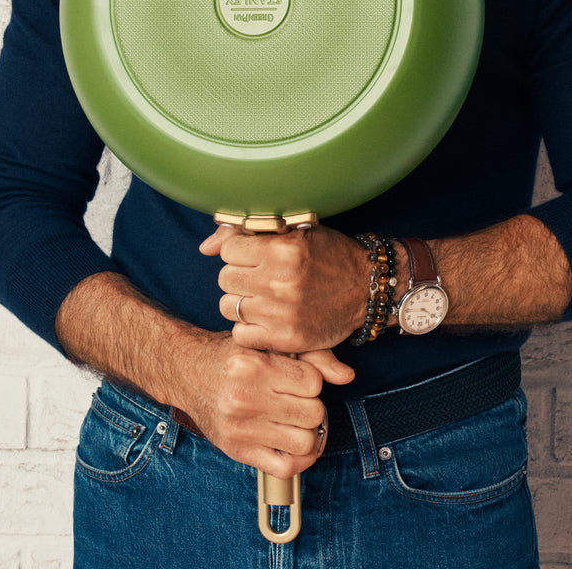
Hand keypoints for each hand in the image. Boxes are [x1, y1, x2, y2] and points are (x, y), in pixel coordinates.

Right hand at [181, 332, 352, 478]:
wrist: (188, 372)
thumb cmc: (231, 355)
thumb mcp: (265, 343)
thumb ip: (310, 355)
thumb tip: (348, 376)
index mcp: (255, 366)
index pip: (313, 383)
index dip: (313, 381)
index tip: (300, 379)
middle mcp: (246, 398)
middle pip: (313, 414)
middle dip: (312, 406)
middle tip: (298, 400)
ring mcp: (241, 428)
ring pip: (304, 442)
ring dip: (308, 433)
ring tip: (297, 421)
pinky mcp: (238, 451)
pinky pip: (285, 468)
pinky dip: (300, 460)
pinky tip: (295, 446)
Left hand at [200, 224, 370, 352]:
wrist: (365, 288)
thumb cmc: (329, 254)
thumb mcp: (295, 231)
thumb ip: (247, 233)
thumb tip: (205, 247)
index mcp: (282, 249)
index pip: (228, 250)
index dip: (239, 252)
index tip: (253, 256)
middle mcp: (280, 281)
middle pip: (225, 278)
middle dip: (238, 276)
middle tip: (258, 277)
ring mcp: (282, 313)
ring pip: (228, 306)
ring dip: (241, 301)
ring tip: (262, 297)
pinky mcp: (287, 339)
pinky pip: (241, 334)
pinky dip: (248, 327)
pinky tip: (265, 318)